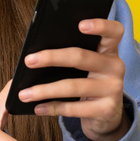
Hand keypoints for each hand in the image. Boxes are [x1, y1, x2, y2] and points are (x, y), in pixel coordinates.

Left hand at [15, 18, 129, 140]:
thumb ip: (73, 56)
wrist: (108, 116)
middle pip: (81, 57)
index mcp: (110, 50)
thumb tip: (37, 55)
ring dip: (44, 90)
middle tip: (29, 60)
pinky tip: (38, 107)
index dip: (100, 25)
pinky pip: (74, 108)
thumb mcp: (89, 68)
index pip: (113, 31)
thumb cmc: (91, 83)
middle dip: (51, 58)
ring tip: (24, 93)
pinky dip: (52, 107)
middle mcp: (115, 67)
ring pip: (73, 86)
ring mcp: (113, 89)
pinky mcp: (107, 110)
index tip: (80, 24)